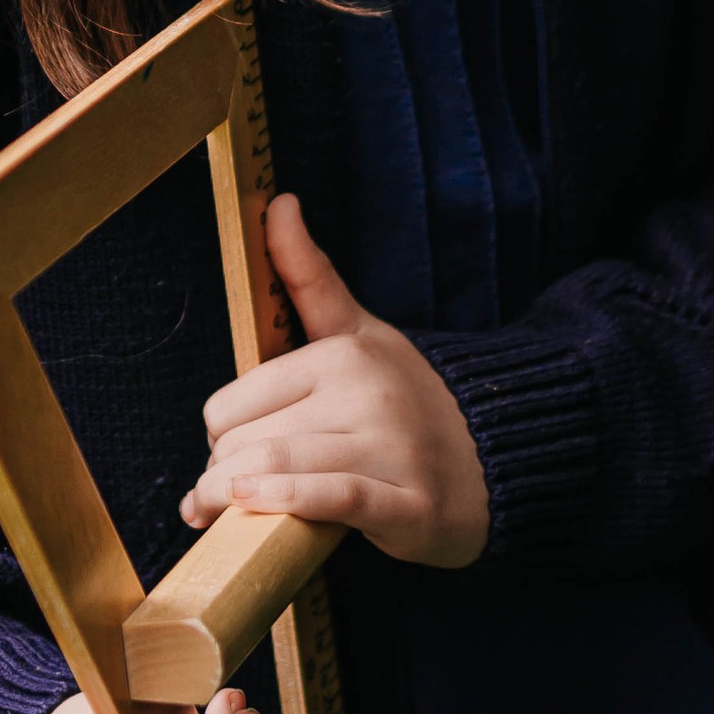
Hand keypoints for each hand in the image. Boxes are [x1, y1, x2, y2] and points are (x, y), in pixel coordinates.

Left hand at [179, 194, 490, 568]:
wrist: (496, 457)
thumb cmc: (409, 398)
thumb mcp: (359, 330)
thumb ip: (309, 274)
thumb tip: (278, 200)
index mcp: (344, 354)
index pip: (233, 403)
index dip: (219, 434)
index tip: (227, 449)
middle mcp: (367, 395)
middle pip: (247, 443)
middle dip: (220, 475)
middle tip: (221, 491)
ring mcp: (390, 451)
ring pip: (277, 470)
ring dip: (231, 500)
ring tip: (218, 512)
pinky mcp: (409, 505)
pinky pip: (330, 500)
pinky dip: (284, 505)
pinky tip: (256, 514)